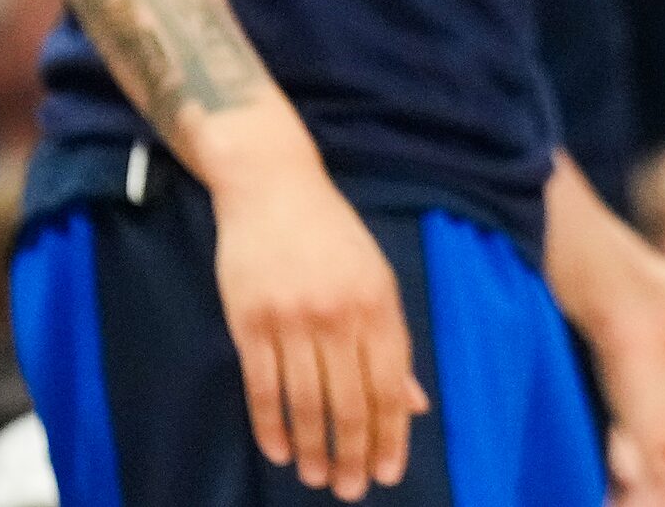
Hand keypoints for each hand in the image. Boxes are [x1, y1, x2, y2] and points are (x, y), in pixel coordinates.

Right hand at [208, 145, 426, 499]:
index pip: (389, 386)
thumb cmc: (332, 235)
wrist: (273, 188)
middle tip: (350, 490)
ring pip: (306, 402)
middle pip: (350, 402)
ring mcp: (292, 320)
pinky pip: (262, 387)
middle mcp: (339, 315)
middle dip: (353, 454)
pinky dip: (271, 425)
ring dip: (314, 448)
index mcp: (378, 304)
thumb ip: (392, 343)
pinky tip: (280, 450)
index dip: (390, 435)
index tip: (387, 473)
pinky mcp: (250, 322)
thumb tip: (413, 403)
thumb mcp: (376, 279)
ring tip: (319, 478)